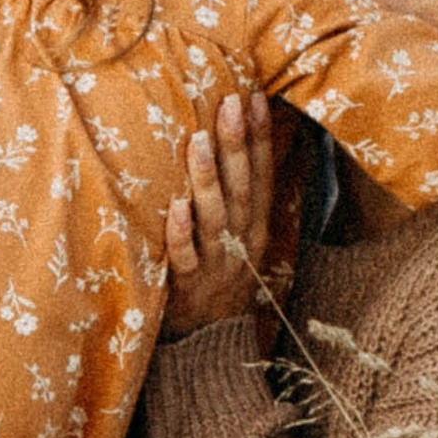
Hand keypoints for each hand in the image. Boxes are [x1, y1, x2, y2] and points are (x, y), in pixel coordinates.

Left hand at [162, 91, 272, 335]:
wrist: (211, 342)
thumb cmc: (219, 272)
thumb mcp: (240, 233)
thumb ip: (238, 191)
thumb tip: (237, 137)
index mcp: (256, 223)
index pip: (262, 173)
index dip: (260, 135)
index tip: (252, 95)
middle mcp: (242, 240)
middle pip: (242, 188)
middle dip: (237, 144)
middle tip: (228, 102)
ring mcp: (218, 263)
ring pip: (216, 217)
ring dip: (208, 179)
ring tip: (199, 141)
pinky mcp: (190, 286)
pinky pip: (186, 257)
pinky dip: (182, 232)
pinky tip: (175, 206)